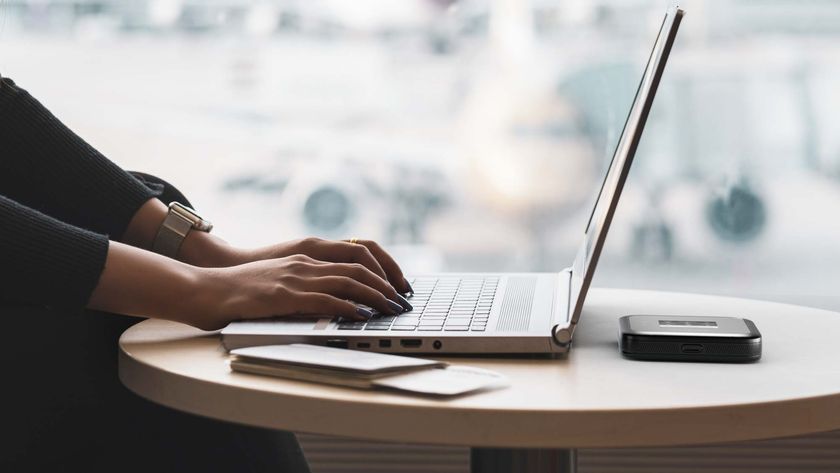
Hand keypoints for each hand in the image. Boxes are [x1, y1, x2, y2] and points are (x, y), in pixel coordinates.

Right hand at [122, 198, 412, 294]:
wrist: (204, 288)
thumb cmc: (240, 291)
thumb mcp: (280, 282)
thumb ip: (307, 287)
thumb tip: (335, 304)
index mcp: (306, 256)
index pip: (356, 253)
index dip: (382, 268)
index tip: (397, 285)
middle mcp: (305, 261)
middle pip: (359, 265)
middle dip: (386, 283)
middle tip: (403, 301)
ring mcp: (294, 276)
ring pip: (348, 280)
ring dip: (376, 296)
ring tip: (393, 309)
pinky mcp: (283, 295)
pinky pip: (324, 299)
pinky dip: (349, 307)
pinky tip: (363, 316)